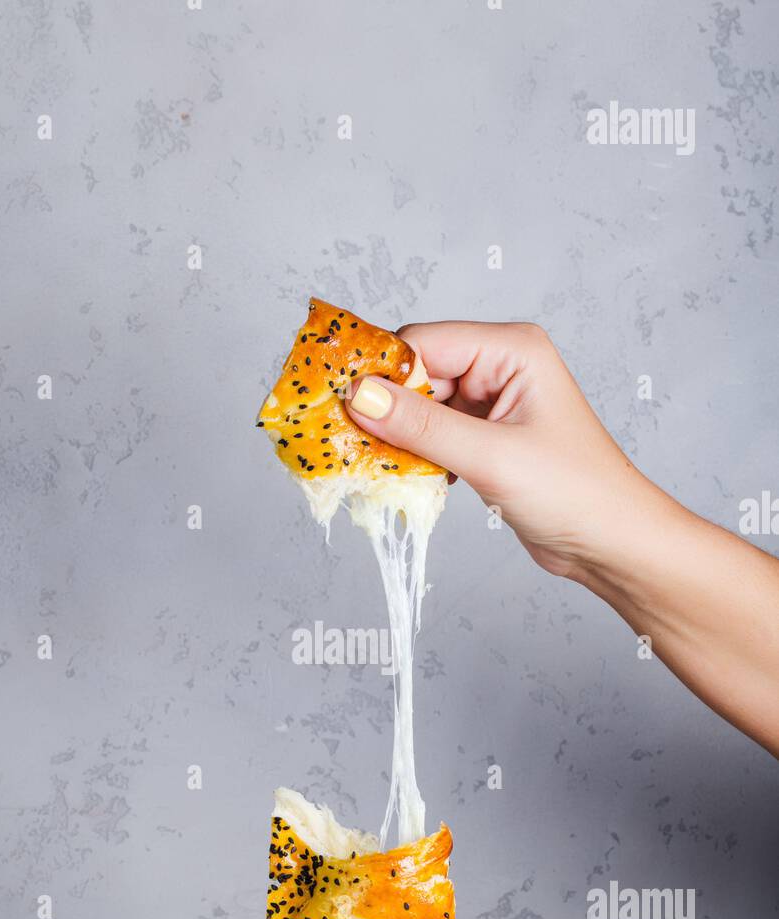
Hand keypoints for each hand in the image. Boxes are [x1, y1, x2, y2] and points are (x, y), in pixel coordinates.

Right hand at [346, 321, 778, 756]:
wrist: (613, 544)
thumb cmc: (576, 494)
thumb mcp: (492, 458)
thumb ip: (422, 427)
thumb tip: (358, 396)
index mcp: (512, 349)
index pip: (422, 342)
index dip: (378, 372)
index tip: (336, 404)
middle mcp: (500, 367)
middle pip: (415, 372)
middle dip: (380, 406)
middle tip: (340, 440)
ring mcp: (491, 404)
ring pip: (418, 407)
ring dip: (392, 435)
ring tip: (362, 462)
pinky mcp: (484, 440)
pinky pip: (430, 435)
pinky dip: (409, 454)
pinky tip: (394, 475)